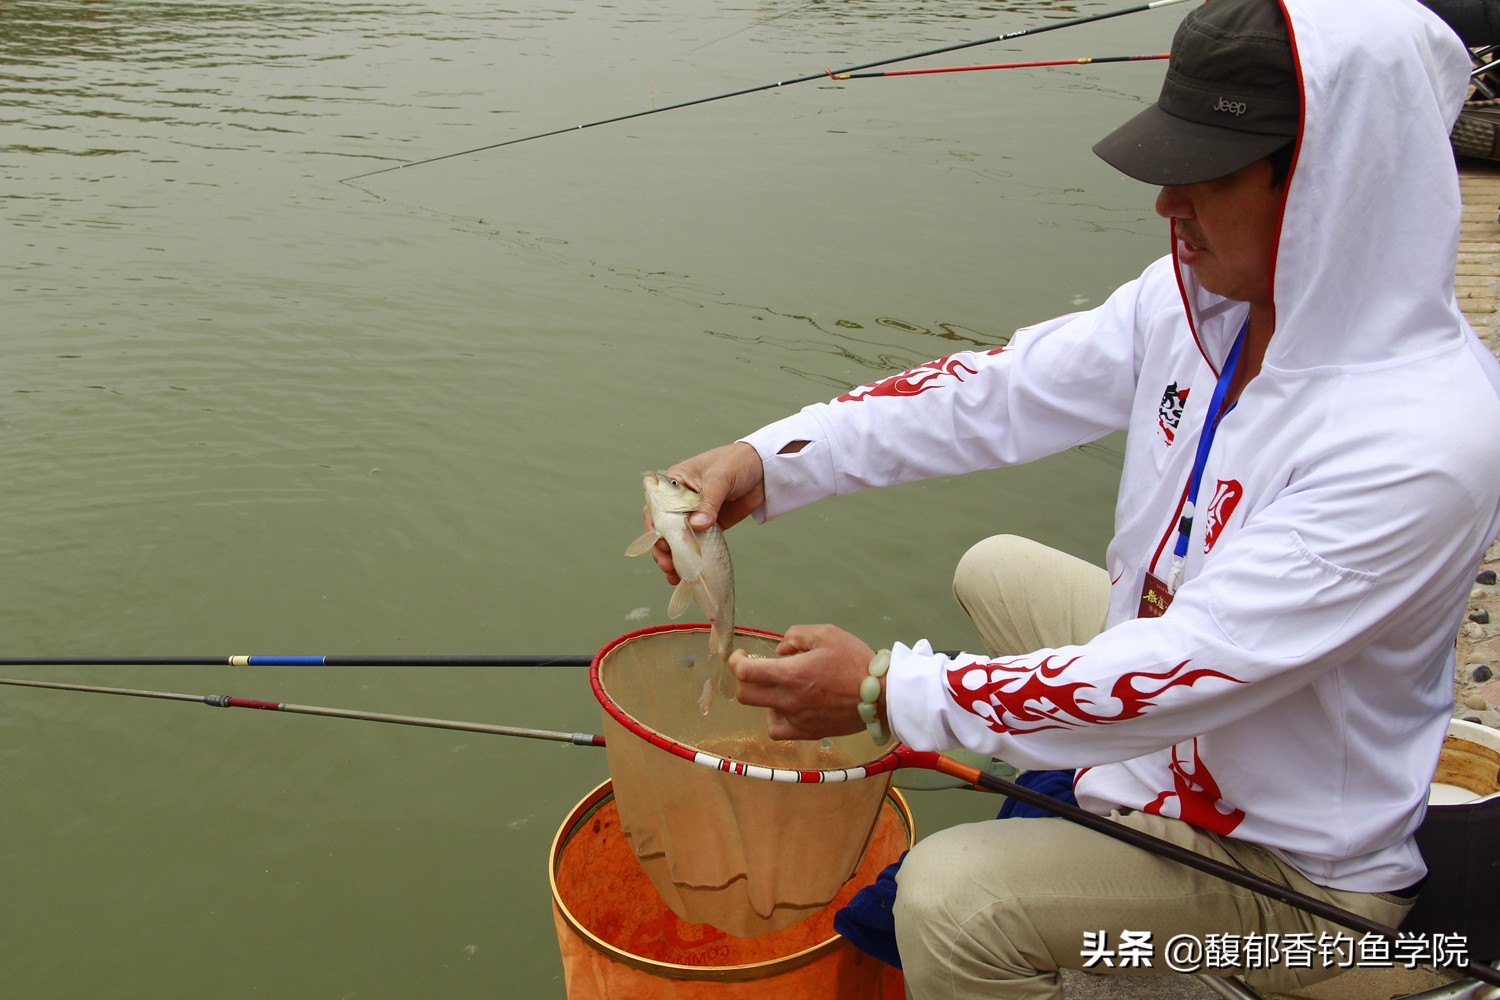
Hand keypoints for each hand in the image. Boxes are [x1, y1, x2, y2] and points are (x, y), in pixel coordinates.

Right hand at [650, 442, 764, 583]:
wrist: (763, 468)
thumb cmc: (736, 462)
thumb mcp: (720, 479)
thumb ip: (709, 503)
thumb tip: (697, 526)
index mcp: (675, 482)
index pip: (656, 506)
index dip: (655, 526)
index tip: (661, 543)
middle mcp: (680, 500)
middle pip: (663, 527)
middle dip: (663, 548)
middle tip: (668, 565)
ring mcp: (694, 514)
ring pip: (678, 539)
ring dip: (675, 558)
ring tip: (675, 576)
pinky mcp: (709, 526)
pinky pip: (696, 544)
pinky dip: (692, 558)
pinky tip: (688, 573)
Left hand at [730, 624, 877, 740]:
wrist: (881, 696)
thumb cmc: (855, 661)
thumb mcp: (827, 633)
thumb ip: (797, 635)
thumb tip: (781, 650)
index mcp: (790, 674)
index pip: (745, 673)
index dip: (735, 662)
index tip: (741, 655)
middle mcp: (788, 700)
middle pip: (745, 695)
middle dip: (745, 679)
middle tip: (758, 670)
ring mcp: (797, 719)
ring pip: (762, 712)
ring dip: (764, 698)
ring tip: (781, 688)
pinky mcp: (807, 732)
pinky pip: (778, 730)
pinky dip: (777, 718)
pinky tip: (788, 708)